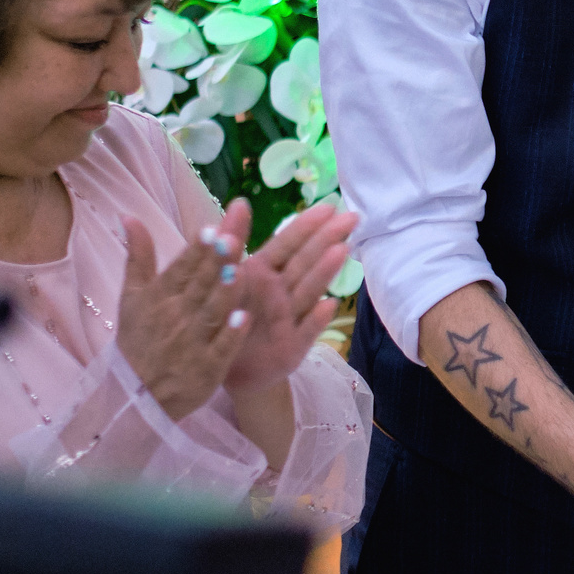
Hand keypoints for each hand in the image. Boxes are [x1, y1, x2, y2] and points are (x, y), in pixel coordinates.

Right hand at [117, 202, 250, 420]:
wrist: (135, 394)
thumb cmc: (137, 339)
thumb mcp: (131, 297)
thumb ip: (138, 256)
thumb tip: (129, 216)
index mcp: (159, 296)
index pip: (181, 268)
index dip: (197, 250)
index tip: (211, 229)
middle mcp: (175, 316)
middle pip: (201, 285)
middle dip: (215, 263)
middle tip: (231, 238)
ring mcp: (192, 343)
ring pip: (211, 313)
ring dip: (225, 293)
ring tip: (241, 272)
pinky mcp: (207, 368)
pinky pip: (221, 348)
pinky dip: (231, 334)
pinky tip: (245, 318)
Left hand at [222, 203, 356, 392]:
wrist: (230, 370)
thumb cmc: (229, 320)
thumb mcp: (220, 277)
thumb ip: (230, 243)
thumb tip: (239, 202)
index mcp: (263, 274)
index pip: (287, 244)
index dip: (306, 225)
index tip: (329, 206)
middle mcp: (280, 293)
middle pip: (305, 262)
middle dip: (327, 238)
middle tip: (352, 217)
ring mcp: (290, 319)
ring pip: (308, 290)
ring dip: (324, 271)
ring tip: (341, 249)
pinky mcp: (292, 347)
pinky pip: (305, 331)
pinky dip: (316, 319)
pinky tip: (329, 304)